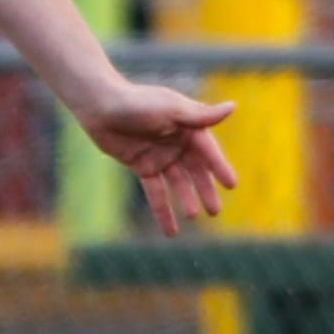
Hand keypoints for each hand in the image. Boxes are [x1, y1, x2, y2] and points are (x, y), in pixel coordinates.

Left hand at [75, 80, 238, 237]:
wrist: (100, 106)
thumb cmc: (138, 102)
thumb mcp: (171, 109)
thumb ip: (201, 115)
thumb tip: (234, 107)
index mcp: (188, 126)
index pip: (208, 151)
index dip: (219, 167)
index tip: (231, 185)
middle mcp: (177, 142)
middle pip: (196, 171)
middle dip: (205, 190)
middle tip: (215, 211)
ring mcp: (160, 155)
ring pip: (178, 183)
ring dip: (186, 200)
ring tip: (192, 216)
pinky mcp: (142, 166)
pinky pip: (156, 192)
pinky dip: (163, 210)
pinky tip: (171, 231)